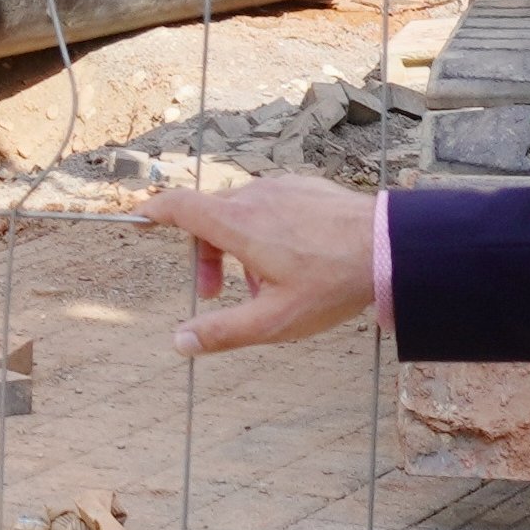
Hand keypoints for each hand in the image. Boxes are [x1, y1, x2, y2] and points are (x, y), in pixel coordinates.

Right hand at [135, 174, 377, 353]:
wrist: (392, 247)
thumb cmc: (333, 284)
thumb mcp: (274, 320)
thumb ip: (222, 332)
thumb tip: (178, 342)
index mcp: (237, 223)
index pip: (178, 206)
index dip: (152, 211)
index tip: (137, 219)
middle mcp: (254, 196)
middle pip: (208, 217)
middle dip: (203, 256)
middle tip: (213, 294)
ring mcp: (282, 188)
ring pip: (241, 214)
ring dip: (237, 249)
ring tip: (263, 286)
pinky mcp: (305, 187)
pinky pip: (270, 207)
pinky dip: (264, 233)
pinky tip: (292, 263)